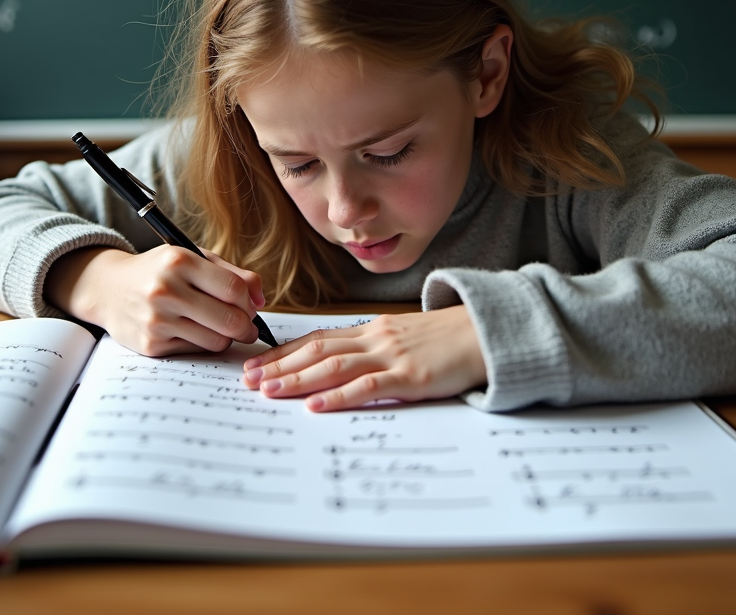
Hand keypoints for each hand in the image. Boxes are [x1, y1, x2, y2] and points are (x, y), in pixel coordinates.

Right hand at [44, 246, 263, 356]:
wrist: (109, 289)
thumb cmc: (160, 271)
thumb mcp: (194, 258)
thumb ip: (233, 274)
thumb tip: (260, 299)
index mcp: (179, 260)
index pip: (233, 288)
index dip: (249, 302)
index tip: (252, 307)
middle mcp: (166, 289)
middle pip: (229, 319)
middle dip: (246, 326)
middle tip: (247, 326)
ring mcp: (156, 319)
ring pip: (216, 341)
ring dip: (226, 338)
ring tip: (221, 328)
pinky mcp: (151, 345)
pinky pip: (195, 351)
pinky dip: (202, 344)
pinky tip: (195, 332)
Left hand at [242, 307, 486, 411]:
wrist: (487, 333)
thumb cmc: (446, 340)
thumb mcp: (404, 337)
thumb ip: (374, 349)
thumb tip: (341, 367)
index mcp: (372, 329)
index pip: (318, 338)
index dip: (285, 351)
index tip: (258, 364)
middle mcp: (375, 338)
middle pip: (317, 350)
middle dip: (280, 366)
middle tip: (249, 381)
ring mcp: (392, 355)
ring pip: (334, 366)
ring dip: (298, 380)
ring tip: (270, 392)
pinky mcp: (411, 377)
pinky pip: (368, 387)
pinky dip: (338, 396)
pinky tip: (316, 406)